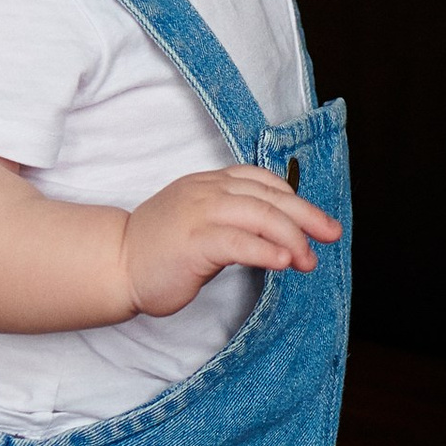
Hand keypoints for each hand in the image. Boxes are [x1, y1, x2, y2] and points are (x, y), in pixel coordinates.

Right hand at [121, 166, 341, 315]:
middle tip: (330, 235)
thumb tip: (275, 234)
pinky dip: (267, 251)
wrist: (115, 264)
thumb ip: (232, 219)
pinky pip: (239, 242)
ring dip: (292, 238)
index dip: (295, 200)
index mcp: (210, 183)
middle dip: (307, 216)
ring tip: (308, 260)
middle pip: (270, 197)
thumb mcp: (199, 221)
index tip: (316, 222)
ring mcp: (199, 213)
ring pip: (261, 215)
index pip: (264, 181)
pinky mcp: (194, 242)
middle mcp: (207, 191)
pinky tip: (284, 262)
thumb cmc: (157, 249)